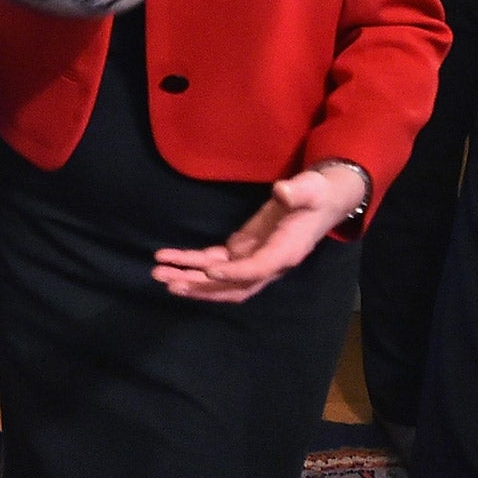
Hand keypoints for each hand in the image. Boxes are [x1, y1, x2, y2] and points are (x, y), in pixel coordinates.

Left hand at [151, 163, 366, 302]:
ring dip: (189, 278)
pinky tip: (168, 259)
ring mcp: (251, 259)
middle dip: (201, 287)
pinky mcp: (240, 250)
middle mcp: (266, 264)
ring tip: (159, 274)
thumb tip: (282, 191)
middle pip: (231, 286)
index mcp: (285, 253)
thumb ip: (298, 192)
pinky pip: (212, 261)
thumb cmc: (316, 195)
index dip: (234, 273)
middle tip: (170, 283)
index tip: (208, 270)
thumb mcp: (311, 189)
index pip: (257, 269)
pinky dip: (190, 262)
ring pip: (218, 279)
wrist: (318, 200)